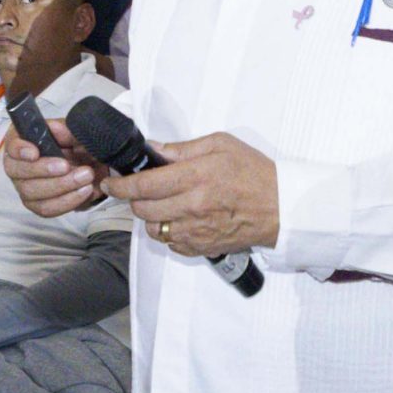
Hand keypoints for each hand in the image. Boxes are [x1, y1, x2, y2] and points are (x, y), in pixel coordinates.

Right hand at [4, 120, 114, 219]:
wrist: (91, 165)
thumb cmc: (74, 145)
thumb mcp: (74, 132)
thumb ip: (65, 130)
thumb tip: (54, 128)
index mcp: (20, 142)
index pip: (11, 145)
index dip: (20, 150)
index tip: (34, 152)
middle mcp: (16, 166)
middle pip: (19, 172)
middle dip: (44, 170)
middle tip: (68, 166)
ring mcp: (24, 187)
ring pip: (32, 193)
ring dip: (61, 186)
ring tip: (85, 178)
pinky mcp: (37, 204)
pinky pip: (46, 208)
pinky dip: (67, 201)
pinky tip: (84, 191)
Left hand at [107, 133, 278, 258]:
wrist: (282, 206)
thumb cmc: (254, 173)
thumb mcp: (220, 145)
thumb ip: (182, 148)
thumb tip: (153, 148)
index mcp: (196, 177)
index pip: (143, 185)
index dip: (120, 185)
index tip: (111, 183)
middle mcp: (192, 207)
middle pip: (143, 209)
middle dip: (134, 199)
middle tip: (139, 191)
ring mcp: (196, 231)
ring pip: (154, 229)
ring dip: (152, 217)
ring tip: (163, 205)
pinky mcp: (202, 248)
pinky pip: (171, 244)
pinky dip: (170, 233)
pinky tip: (181, 220)